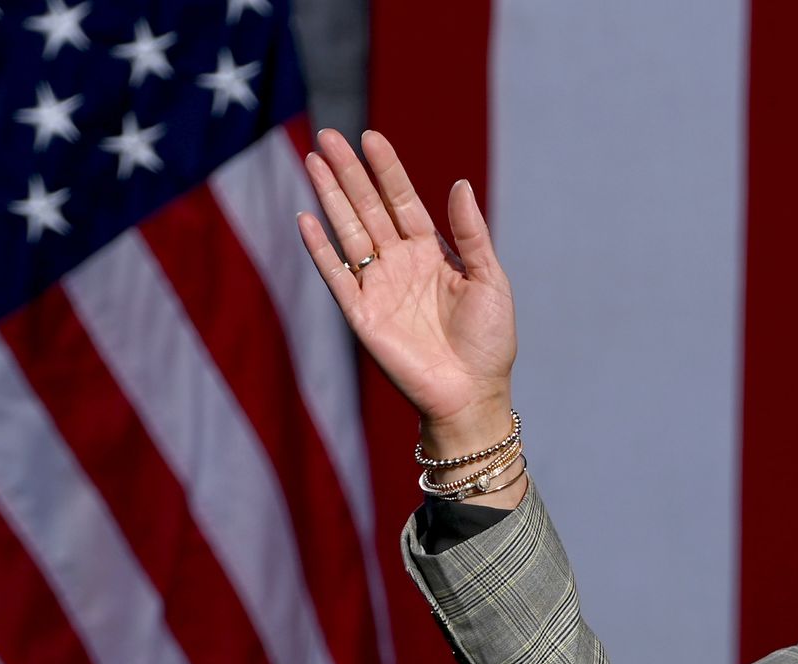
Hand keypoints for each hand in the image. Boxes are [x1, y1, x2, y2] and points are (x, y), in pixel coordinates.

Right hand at [296, 129, 516, 450]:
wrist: (472, 393)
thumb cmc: (488, 341)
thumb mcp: (490, 280)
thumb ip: (471, 234)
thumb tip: (459, 184)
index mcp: (431, 254)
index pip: (402, 201)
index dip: (387, 170)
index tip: (371, 137)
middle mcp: (400, 265)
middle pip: (368, 208)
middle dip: (349, 172)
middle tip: (328, 136)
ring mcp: (377, 287)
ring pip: (348, 232)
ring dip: (330, 197)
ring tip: (313, 160)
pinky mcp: (361, 314)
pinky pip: (336, 275)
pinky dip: (320, 248)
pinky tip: (307, 218)